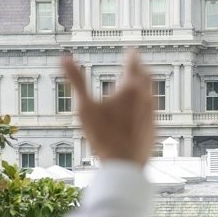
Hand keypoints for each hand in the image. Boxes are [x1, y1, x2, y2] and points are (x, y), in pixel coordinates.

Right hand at [61, 50, 153, 165]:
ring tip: (137, 86)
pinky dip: (145, 104)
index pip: (134, 63)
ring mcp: (152, 113)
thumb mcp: (84, 108)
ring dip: (144, 86)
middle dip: (140, 68)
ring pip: (150, 93)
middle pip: (146, 76)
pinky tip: (139, 111)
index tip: (130, 51)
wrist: (124, 165)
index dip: (131, 56)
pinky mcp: (154, 128)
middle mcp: (146, 97)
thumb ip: (76, 81)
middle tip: (136, 64)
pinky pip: (151, 111)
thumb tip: (64, 58)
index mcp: (130, 88)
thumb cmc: (103, 136)